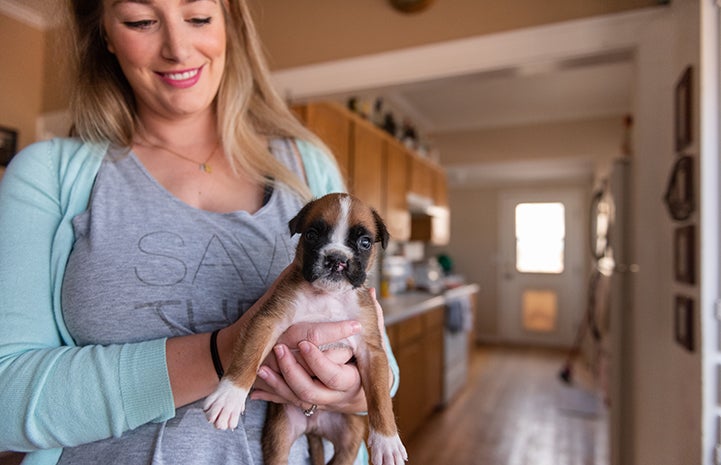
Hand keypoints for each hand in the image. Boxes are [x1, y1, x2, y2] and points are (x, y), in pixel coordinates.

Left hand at [250, 320, 367, 413]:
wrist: (354, 389)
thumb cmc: (361, 356)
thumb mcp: (368, 341)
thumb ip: (372, 318)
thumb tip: (372, 293)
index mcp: (352, 380)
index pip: (334, 374)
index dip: (319, 361)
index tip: (305, 343)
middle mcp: (334, 395)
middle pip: (312, 391)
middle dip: (293, 371)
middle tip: (280, 349)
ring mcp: (318, 402)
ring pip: (295, 399)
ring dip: (278, 383)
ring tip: (263, 366)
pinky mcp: (302, 403)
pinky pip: (284, 402)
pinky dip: (271, 391)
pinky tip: (257, 382)